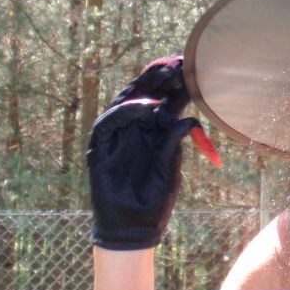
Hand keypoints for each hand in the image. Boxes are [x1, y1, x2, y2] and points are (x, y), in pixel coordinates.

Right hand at [86, 56, 199, 249]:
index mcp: (153, 131)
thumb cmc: (154, 198)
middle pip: (143, 95)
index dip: (174, 84)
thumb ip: (172, 140)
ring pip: (125, 103)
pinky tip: (145, 108)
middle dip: (158, 78)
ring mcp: (116, 136)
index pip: (163, 99)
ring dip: (144, 89)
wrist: (133, 226)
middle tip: (177, 64)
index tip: (190, 68)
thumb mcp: (169, 164)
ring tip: (164, 77)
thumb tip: (187, 118)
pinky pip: (109, 123)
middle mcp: (134, 129)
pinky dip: (126, 113)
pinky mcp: (99, 147)